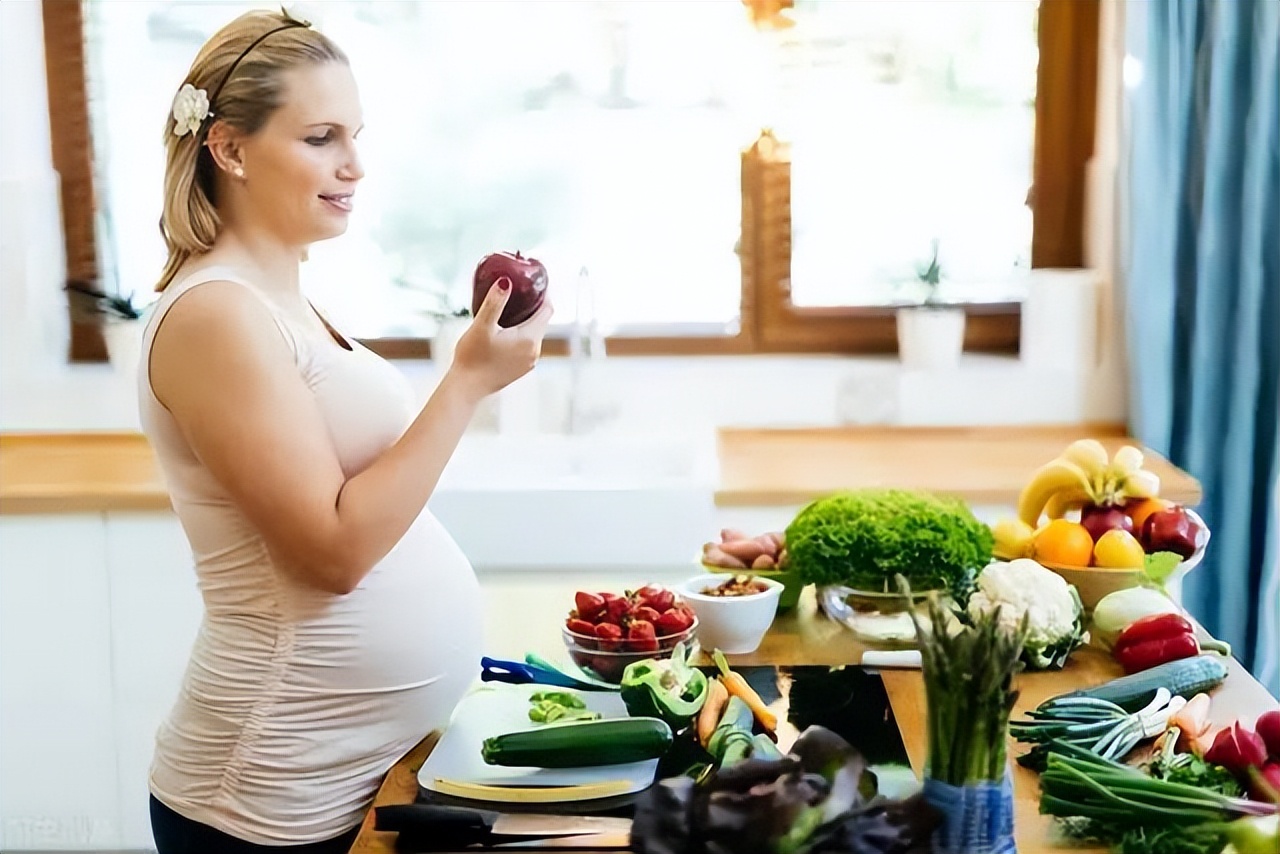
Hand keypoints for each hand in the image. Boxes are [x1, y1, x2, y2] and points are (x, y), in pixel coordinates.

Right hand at [448, 277, 552, 397]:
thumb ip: (495, 302)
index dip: (543, 294)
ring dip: (526, 320)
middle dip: (533, 305)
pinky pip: (527, 345)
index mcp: (530, 338)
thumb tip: (506, 281)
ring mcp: (529, 362)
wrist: (466, 388)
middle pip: (541, 321)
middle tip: (519, 290)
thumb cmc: (472, 358)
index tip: (534, 283)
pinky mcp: (520, 369)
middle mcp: (535, 351)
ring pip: (534, 334)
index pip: (547, 310)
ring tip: (511, 308)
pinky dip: (521, 334)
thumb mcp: (482, 326)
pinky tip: (506, 330)